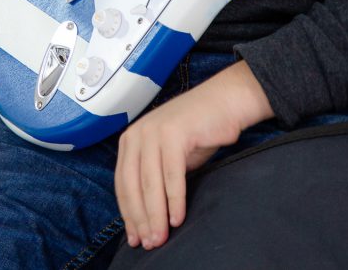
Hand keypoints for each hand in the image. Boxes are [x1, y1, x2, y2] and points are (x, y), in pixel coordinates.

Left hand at [115, 60, 273, 250]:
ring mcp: (153, 132)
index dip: (128, 214)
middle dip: (140, 219)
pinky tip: (177, 218)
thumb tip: (146, 217)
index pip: (122, 184)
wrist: (225, 103)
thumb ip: (154, 178)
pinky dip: (174, 199)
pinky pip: (171, 175)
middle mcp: (136, 135)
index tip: (134, 237)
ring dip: (155, 214)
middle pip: (132, 186)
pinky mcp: (173, 134)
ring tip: (161, 237)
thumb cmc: (198, 133)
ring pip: (150, 183)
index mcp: (130, 141)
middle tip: (149, 243)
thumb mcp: (168, 157)